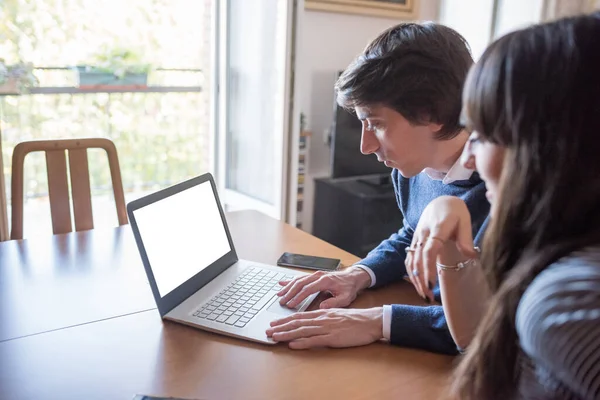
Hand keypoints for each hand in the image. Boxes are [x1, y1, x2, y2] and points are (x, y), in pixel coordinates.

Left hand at [266, 307, 382, 348]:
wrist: (371, 321)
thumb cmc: (356, 319)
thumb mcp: (337, 315)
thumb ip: (325, 318)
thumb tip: (312, 323)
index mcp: (323, 313)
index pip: (300, 316)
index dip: (285, 320)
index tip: (274, 323)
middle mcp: (322, 319)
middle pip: (297, 322)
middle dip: (281, 326)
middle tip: (268, 330)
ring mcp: (327, 328)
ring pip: (302, 331)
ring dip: (287, 334)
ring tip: (275, 337)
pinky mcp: (333, 338)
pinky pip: (314, 340)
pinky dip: (302, 342)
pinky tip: (293, 344)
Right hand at [276, 267, 371, 308]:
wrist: (354, 277)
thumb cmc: (349, 288)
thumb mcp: (346, 297)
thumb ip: (334, 302)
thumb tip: (322, 306)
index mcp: (325, 281)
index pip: (308, 289)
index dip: (298, 297)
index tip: (291, 304)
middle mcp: (318, 276)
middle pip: (300, 283)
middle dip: (289, 292)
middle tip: (281, 301)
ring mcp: (315, 275)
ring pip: (298, 280)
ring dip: (288, 287)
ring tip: (279, 295)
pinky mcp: (314, 276)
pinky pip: (300, 278)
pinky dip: (290, 281)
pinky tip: (282, 283)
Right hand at [405, 196, 477, 301]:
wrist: (440, 201)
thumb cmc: (455, 211)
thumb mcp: (465, 220)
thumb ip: (466, 238)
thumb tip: (470, 256)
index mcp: (437, 228)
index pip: (430, 250)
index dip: (428, 268)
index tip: (431, 284)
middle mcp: (423, 233)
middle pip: (417, 259)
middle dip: (421, 280)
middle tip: (428, 297)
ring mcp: (417, 238)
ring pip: (411, 260)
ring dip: (415, 279)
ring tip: (423, 295)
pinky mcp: (414, 241)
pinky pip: (409, 258)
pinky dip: (412, 273)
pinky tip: (418, 284)